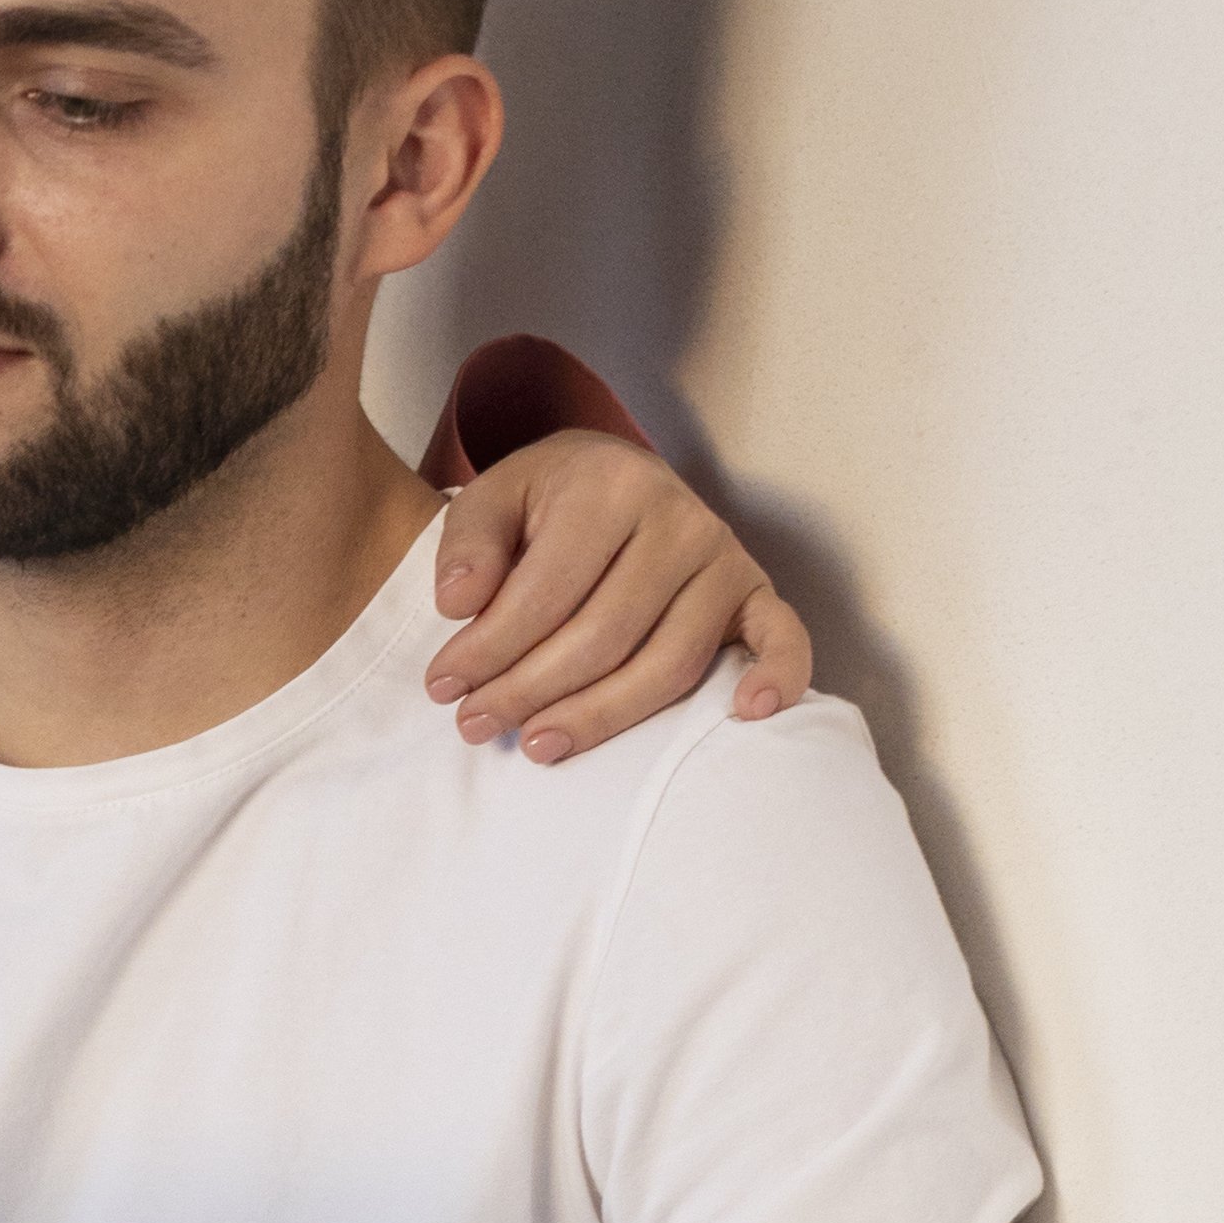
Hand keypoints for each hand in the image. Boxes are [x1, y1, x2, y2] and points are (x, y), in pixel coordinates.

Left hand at [427, 431, 812, 761]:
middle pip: (604, 636)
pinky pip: (782, 638)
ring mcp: (726, 560)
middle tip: (475, 725)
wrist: (609, 476)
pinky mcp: (757, 593)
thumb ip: (469, 544)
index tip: (441, 688)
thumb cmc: (546, 501)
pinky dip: (777, 675)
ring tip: (538, 746)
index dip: (488, 648)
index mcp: (612, 488)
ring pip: (670, 662)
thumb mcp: (492, 499)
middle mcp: (681, 521)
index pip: (545, 591)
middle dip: (530, 690)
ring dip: (603, 716)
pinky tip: (745, 715)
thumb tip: (457, 604)